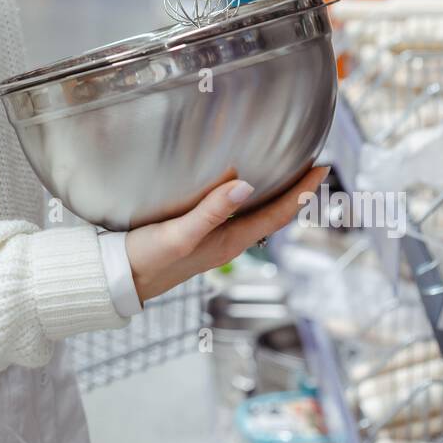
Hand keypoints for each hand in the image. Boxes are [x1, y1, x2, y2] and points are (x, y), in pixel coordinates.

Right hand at [125, 164, 329, 303]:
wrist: (119, 278)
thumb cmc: (147, 260)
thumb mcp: (179, 235)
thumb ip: (210, 211)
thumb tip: (245, 185)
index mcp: (230, 241)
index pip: (278, 214)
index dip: (302, 192)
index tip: (322, 169)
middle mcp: (227, 240)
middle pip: (273, 213)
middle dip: (295, 190)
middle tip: (312, 165)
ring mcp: (213, 238)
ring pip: (255, 212)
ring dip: (273, 192)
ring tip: (286, 170)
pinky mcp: (196, 232)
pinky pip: (233, 211)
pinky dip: (246, 194)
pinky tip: (237, 183)